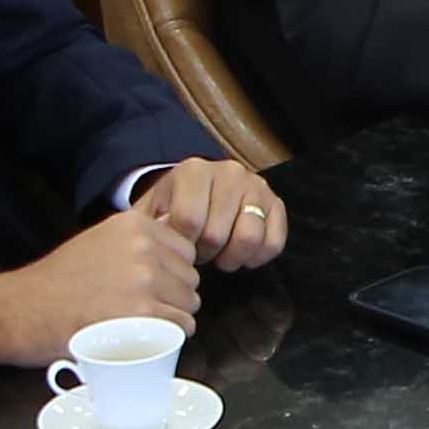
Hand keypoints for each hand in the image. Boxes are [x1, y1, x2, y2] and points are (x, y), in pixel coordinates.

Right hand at [0, 204, 198, 364]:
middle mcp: (143, 247)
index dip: (172, 273)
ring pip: (189, 304)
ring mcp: (143, 280)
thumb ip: (138, 241)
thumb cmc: (58, 282)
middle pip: (190, 278)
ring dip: (173, 318)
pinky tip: (145, 337)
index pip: (186, 250)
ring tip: (141, 324)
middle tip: (143, 309)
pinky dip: (169, 337)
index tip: (151, 286)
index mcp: (135, 225)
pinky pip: (181, 327)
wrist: (24, 309)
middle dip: (174, 297)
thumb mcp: (100, 241)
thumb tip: (179, 252)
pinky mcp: (141, 313)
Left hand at [138, 157, 290, 272]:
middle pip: (216, 234)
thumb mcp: (153, 211)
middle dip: (204, 253)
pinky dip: (256, 258)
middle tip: (198, 252)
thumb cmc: (173, 207)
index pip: (189, 221)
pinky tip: (240, 255)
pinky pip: (273, 243)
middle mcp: (229, 172)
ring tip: (219, 255)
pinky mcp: (276, 203)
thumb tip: (167, 239)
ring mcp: (256, 186)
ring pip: (248, 238)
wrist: (198, 191)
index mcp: (194, 171)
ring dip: (230, 258)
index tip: (178, 245)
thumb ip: (152, 225)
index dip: (181, 245)